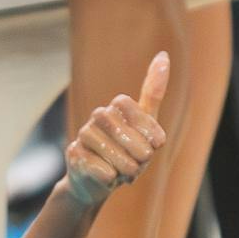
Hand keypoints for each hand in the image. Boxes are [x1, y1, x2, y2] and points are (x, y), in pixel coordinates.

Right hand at [63, 51, 169, 209]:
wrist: (98, 182)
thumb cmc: (126, 152)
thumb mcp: (146, 124)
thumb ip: (153, 92)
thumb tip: (164, 55)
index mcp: (115, 107)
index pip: (132, 107)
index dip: (148, 129)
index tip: (156, 144)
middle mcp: (97, 117)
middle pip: (126, 135)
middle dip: (140, 155)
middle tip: (138, 162)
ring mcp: (83, 135)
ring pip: (117, 156)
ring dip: (127, 169)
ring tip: (124, 171)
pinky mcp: (74, 155)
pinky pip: (104, 171)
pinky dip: (112, 178)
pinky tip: (107, 177)